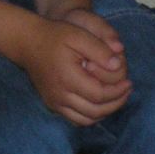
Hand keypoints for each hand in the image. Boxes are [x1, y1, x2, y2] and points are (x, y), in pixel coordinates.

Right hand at [17, 16, 131, 126]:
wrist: (26, 41)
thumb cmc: (53, 35)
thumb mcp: (78, 34)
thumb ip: (99, 50)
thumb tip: (118, 66)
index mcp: (67, 78)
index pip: (100, 94)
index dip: (118, 91)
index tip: (128, 82)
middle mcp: (59, 95)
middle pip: (95, 111)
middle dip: (115, 103)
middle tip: (126, 90)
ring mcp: (54, 102)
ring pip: (86, 119)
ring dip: (104, 112)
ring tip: (115, 97)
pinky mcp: (51, 104)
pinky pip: (75, 119)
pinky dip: (90, 116)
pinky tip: (99, 103)